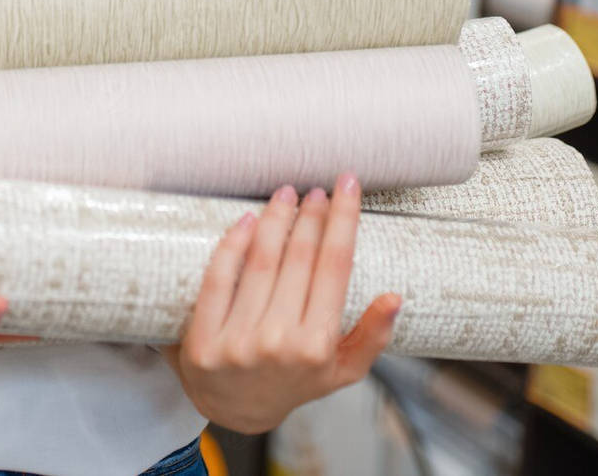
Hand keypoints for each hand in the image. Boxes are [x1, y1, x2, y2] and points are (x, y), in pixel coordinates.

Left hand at [164, 179, 400, 433]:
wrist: (234, 411)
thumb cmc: (294, 382)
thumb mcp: (342, 371)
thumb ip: (372, 337)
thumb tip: (394, 297)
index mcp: (317, 347)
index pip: (334, 268)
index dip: (342, 221)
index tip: (348, 187)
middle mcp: (278, 343)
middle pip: (299, 258)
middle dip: (311, 215)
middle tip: (318, 188)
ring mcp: (238, 342)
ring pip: (260, 262)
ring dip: (275, 219)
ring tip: (286, 193)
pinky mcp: (202, 340)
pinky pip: (218, 279)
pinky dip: (232, 244)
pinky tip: (248, 219)